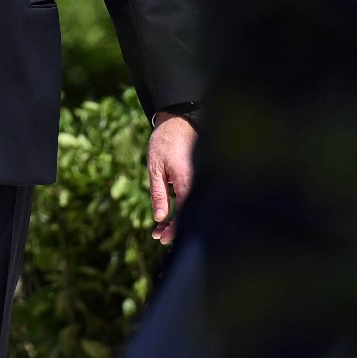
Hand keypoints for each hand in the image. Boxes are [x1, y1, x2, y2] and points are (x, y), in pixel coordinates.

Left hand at [145, 112, 195, 244]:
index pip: (185, 212)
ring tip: (161, 227)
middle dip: (175, 228)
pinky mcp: (200, 177)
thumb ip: (158, 194)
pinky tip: (171, 214)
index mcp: (187, 179)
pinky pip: (194, 197)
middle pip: (191, 213)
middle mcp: (198, 180)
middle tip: (158, 236)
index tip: (161, 237)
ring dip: (178, 220)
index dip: (174, 228)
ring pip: (193, 206)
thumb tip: (160, 218)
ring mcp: (201, 178)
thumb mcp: (155, 169)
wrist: (178, 120)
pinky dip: (183, 208)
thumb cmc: (164, 142)